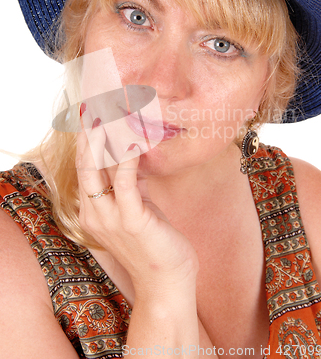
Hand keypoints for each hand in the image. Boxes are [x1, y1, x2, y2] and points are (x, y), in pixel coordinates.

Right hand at [76, 106, 198, 298]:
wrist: (166, 283)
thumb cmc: (155, 245)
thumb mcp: (137, 210)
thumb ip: (130, 186)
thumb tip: (133, 158)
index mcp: (93, 211)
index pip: (85, 169)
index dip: (88, 142)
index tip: (93, 117)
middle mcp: (94, 213)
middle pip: (85, 165)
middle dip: (88, 134)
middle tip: (95, 107)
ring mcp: (109, 218)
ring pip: (97, 170)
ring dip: (103, 139)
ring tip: (107, 114)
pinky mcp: (131, 220)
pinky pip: (126, 182)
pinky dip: (129, 158)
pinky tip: (135, 140)